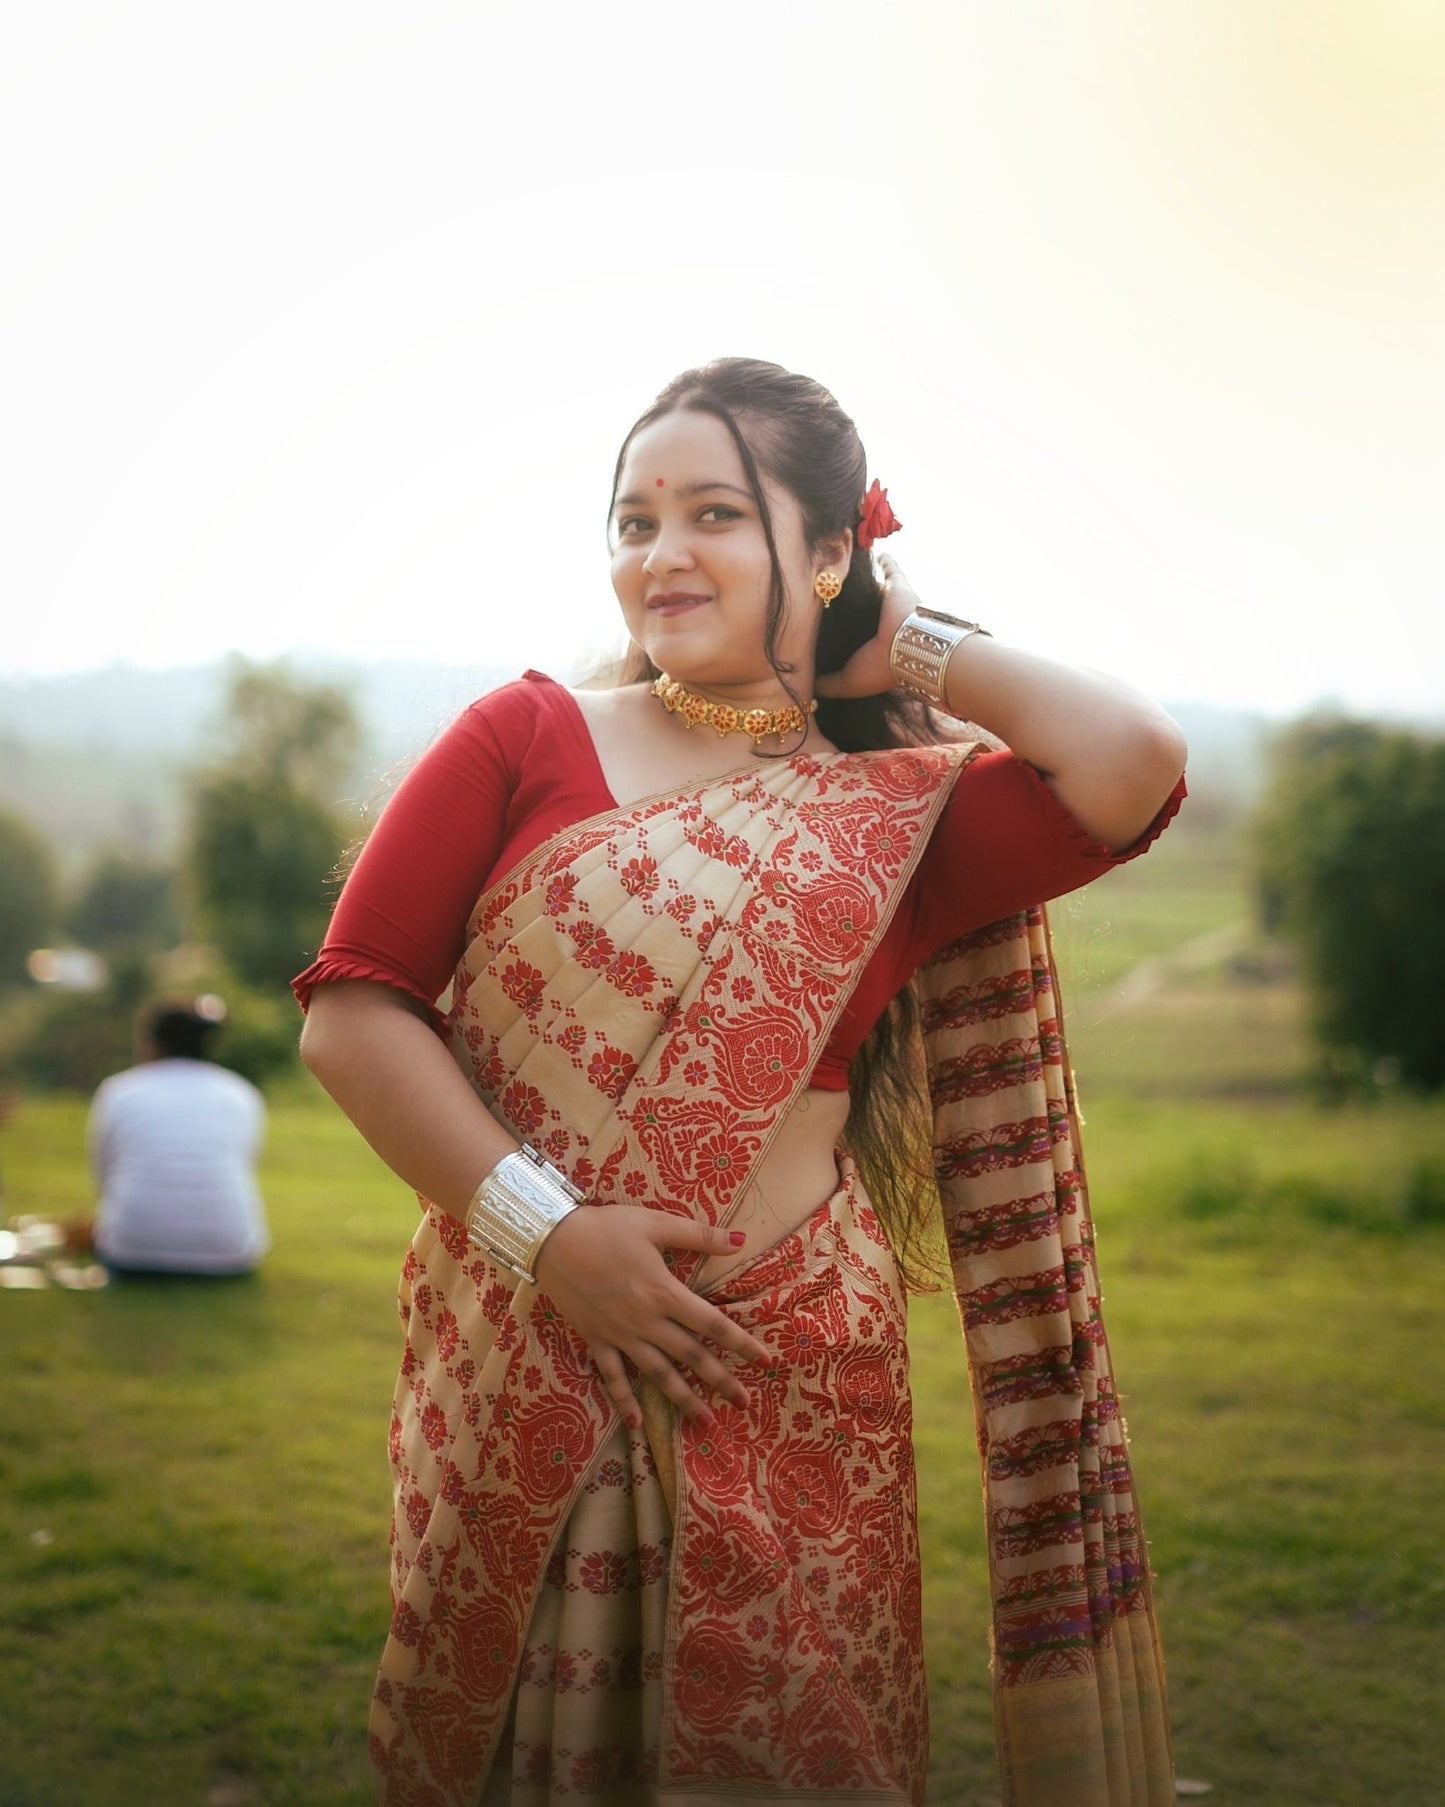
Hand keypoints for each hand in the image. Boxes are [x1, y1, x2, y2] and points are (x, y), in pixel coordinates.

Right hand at [533, 1205, 770, 1426]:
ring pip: (658, 1374)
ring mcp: (620, 1335)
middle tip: (745, 1403)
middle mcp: (646, 1321)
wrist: (551, 1240)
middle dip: (721, 1380)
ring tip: (706, 1421)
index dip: (741, 1342)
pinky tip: (638, 1424)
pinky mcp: (596, 1341)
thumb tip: (742, 1239)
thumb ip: (700, 1235)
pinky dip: (624, 1401)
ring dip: (683, 1399)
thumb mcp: (655, 1223)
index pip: (713, 1324)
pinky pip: (612, 1377)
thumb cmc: (606, 1227)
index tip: (764, 1360)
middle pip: (691, 1357)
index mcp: (665, 1292)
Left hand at [814, 550, 921, 700]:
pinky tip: (875, 550)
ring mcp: (890, 604)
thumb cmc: (878, 668)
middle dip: (842, 600)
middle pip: (855, 608)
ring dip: (860, 578)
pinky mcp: (898, 586)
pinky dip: (886, 560)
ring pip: (871, 588)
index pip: (848, 633)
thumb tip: (806, 690)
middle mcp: (878, 623)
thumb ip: (826, 684)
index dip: (834, 628)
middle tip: (819, 588)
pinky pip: (891, 568)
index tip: (813, 620)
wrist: (910, 647)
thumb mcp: (846, 682)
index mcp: (868, 645)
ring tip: (840, 564)